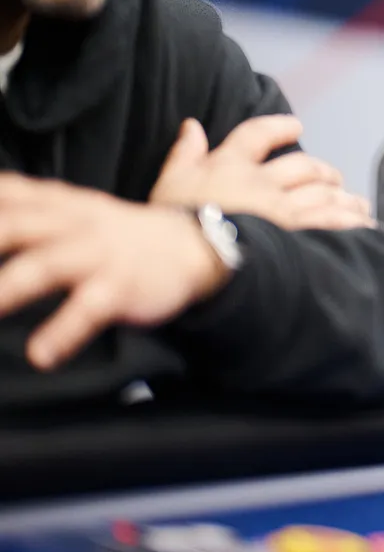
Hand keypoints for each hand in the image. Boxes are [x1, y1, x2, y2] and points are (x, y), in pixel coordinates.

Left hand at [0, 175, 229, 369]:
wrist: (197, 247)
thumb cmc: (125, 234)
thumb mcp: (78, 206)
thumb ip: (30, 200)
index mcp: (60, 203)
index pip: (8, 197)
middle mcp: (74, 223)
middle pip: (13, 227)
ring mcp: (98, 254)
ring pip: (43, 266)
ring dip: (5, 289)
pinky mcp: (122, 286)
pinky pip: (89, 308)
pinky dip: (64, 330)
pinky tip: (41, 354)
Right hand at [151, 116, 372, 229]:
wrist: (187, 257)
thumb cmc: (172, 222)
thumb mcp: (170, 181)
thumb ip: (185, 153)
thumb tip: (192, 126)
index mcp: (232, 165)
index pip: (258, 135)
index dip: (279, 128)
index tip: (296, 125)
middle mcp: (265, 183)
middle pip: (304, 167)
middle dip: (323, 171)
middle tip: (333, 177)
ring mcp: (285, 210)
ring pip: (325, 195)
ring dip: (344, 198)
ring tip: (356, 203)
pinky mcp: (299, 236)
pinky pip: (333, 224)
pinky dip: (351, 222)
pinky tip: (364, 225)